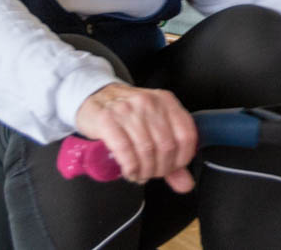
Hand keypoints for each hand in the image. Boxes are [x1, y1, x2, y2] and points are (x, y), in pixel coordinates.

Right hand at [75, 82, 197, 192]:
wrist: (94, 97)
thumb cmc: (127, 115)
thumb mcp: (153, 127)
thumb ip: (172, 155)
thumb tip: (186, 184)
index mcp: (166, 101)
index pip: (186, 135)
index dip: (182, 159)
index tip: (172, 168)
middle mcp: (149, 102)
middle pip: (166, 145)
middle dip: (161, 169)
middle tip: (152, 174)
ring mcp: (127, 109)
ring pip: (146, 149)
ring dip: (145, 171)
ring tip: (139, 175)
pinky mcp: (107, 119)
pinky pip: (124, 149)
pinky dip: (130, 167)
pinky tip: (129, 171)